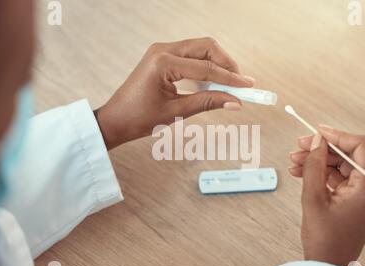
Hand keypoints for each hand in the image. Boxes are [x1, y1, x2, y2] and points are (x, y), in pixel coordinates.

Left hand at [95, 37, 253, 149]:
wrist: (116, 120)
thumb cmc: (139, 118)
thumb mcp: (176, 112)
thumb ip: (207, 103)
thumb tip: (235, 102)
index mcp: (163, 62)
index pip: (206, 68)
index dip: (230, 78)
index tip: (248, 87)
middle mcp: (162, 50)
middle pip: (206, 47)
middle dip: (226, 64)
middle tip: (241, 84)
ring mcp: (161, 51)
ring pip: (200, 49)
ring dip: (217, 64)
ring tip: (230, 84)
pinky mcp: (162, 56)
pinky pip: (191, 55)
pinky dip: (205, 66)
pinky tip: (212, 82)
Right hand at [288, 125, 364, 265]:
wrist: (327, 264)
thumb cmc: (325, 239)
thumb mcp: (313, 198)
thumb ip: (314, 165)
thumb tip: (316, 141)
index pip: (360, 146)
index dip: (337, 135)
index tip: (317, 132)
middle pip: (349, 154)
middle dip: (322, 149)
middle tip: (299, 147)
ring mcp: (364, 193)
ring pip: (341, 164)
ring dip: (318, 161)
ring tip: (295, 162)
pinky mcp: (355, 198)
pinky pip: (339, 177)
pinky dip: (320, 173)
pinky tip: (301, 172)